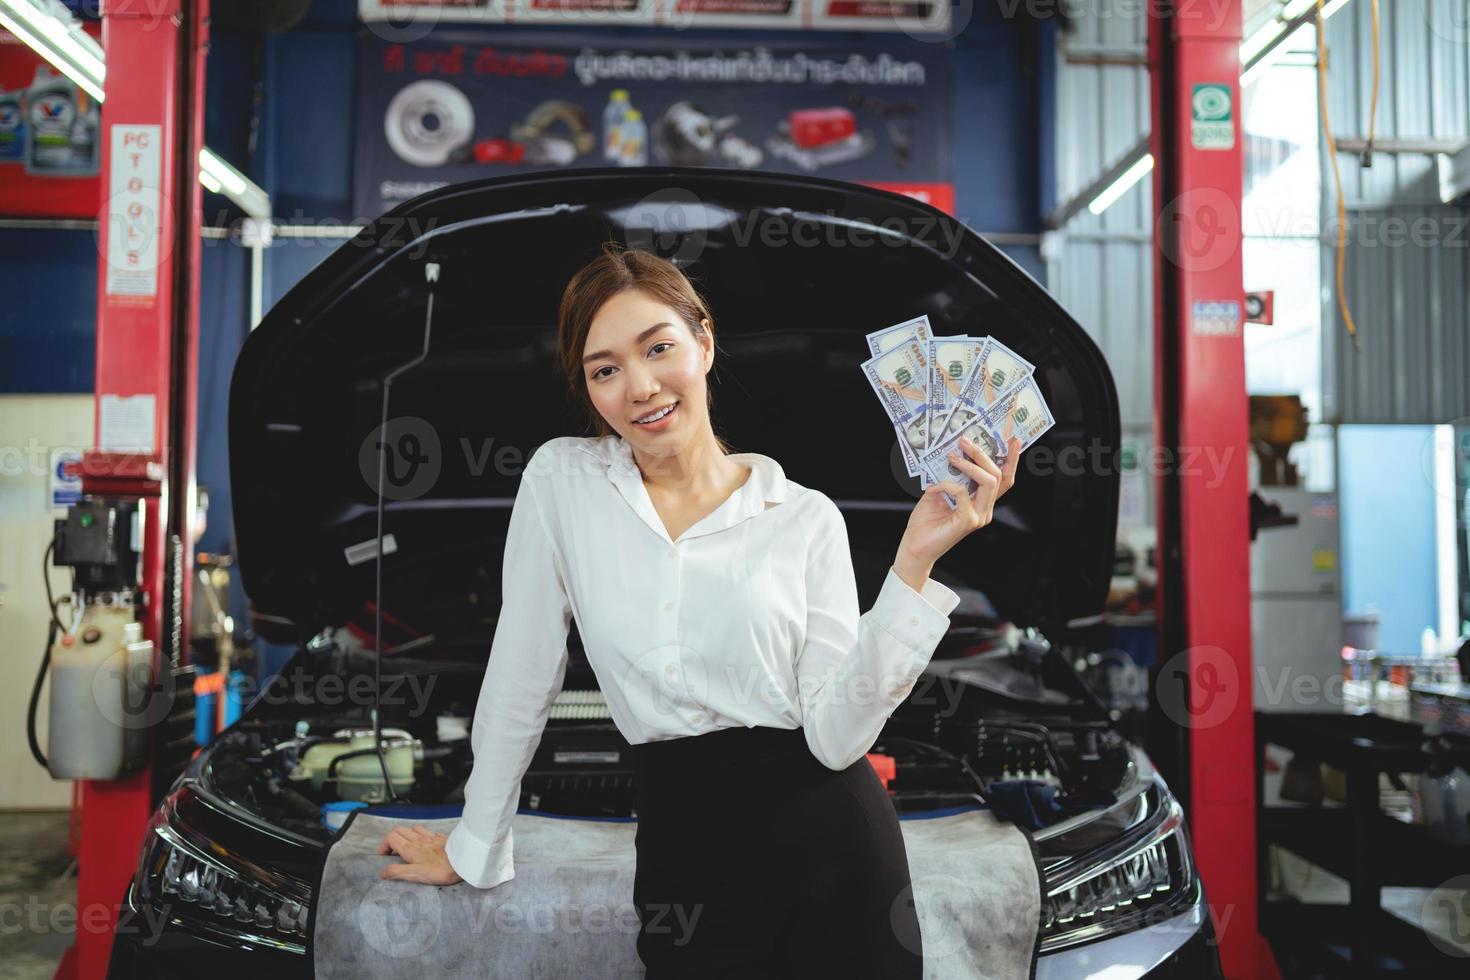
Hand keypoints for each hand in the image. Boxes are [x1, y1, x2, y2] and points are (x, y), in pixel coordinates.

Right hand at [376, 825, 462, 885]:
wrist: (462, 861)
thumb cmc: (440, 869)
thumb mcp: (415, 874)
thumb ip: (397, 871)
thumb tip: (383, 872)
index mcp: (410, 848)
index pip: (391, 837)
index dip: (384, 845)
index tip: (384, 856)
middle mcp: (418, 839)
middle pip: (400, 830)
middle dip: (393, 838)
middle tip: (393, 851)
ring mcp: (430, 837)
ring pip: (414, 829)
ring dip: (407, 835)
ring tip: (408, 846)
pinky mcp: (441, 838)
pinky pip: (429, 832)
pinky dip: (423, 835)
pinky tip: (426, 843)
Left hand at [896, 434, 1020, 573]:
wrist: (915, 547)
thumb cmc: (926, 521)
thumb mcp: (939, 491)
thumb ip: (950, 476)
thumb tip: (954, 454)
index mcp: (981, 502)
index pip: (1003, 480)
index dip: (1011, 460)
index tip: (1014, 440)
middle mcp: (985, 509)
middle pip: (996, 476)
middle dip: (982, 454)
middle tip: (965, 440)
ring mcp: (979, 516)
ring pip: (988, 482)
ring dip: (969, 464)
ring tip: (952, 456)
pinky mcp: (968, 521)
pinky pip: (962, 492)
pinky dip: (947, 484)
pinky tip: (932, 487)